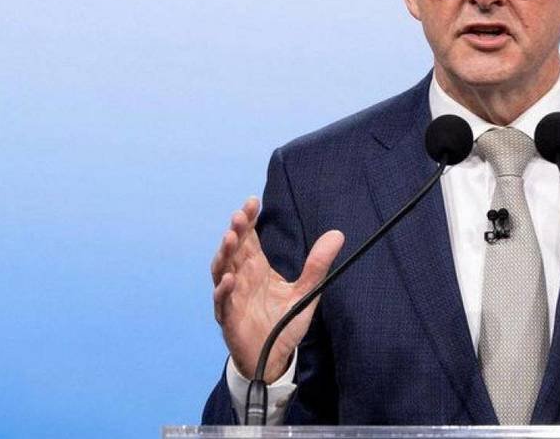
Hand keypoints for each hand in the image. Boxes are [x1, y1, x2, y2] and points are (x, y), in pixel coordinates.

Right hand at [211, 196, 344, 382]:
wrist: (274, 358)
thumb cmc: (284, 322)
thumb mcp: (306, 291)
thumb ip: (318, 264)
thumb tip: (338, 234)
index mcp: (256, 268)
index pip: (250, 238)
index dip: (249, 220)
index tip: (253, 201)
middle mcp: (241, 278)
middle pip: (234, 249)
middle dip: (236, 230)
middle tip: (240, 214)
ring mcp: (232, 297)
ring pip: (222, 270)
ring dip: (224, 254)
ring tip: (230, 237)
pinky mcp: (229, 319)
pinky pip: (222, 302)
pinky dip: (223, 290)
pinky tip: (230, 279)